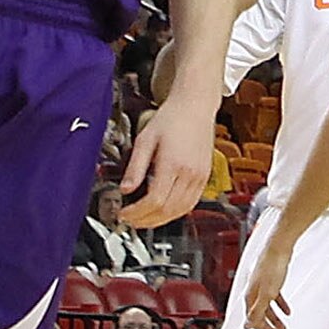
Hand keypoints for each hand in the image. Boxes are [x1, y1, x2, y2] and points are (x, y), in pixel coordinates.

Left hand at [119, 89, 214, 225]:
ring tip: (143, 220)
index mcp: (173, 164)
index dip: (137, 212)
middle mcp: (189, 174)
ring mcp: (200, 177)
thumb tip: (125, 189)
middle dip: (146, 220)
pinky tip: (163, 212)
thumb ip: (135, 167)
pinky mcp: (204, 178)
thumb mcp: (145, 139)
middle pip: (167, 210)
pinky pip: (191, 204)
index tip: (123, 213)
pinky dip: (175, 213)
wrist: (195, 107)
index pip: (154, 200)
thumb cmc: (171, 118)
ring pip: (181, 211)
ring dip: (160, 221)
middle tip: (129, 221)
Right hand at [239, 215, 293, 328]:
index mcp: (250, 295)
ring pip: (267, 306)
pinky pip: (274, 297)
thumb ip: (257, 311)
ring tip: (284, 326)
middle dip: (269, 327)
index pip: (254, 318)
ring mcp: (262, 285)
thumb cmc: (271, 267)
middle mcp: (254, 291)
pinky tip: (287, 310)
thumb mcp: (267, 294)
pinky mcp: (271, 280)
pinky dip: (280, 305)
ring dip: (275, 318)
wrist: (278, 247)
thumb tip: (247, 326)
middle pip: (260, 314)